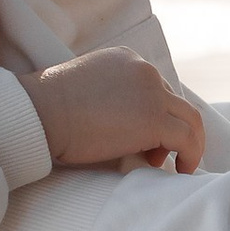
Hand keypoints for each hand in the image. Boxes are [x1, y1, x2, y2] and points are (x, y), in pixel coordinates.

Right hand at [24, 47, 205, 171]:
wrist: (38, 113)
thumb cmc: (48, 110)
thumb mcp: (84, 91)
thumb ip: (109, 97)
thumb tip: (119, 125)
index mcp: (126, 59)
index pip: (155, 88)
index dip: (155, 115)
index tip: (147, 141)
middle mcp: (143, 70)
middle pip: (174, 102)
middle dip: (172, 130)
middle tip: (159, 156)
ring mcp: (151, 92)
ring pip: (190, 119)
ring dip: (189, 144)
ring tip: (180, 166)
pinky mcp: (153, 119)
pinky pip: (187, 138)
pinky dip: (191, 156)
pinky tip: (181, 171)